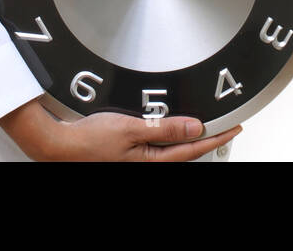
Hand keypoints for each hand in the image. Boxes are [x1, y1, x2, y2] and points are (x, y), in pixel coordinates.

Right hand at [0, 97, 242, 161]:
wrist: (58, 145)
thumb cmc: (89, 139)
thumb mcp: (132, 128)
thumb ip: (166, 128)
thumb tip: (195, 128)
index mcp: (151, 161)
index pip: (193, 150)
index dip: (216, 138)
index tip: (234, 128)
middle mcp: (146, 164)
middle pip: (185, 154)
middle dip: (207, 141)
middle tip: (226, 128)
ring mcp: (137, 161)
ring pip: (172, 152)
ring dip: (189, 141)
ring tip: (205, 128)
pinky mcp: (128, 155)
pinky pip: (158, 149)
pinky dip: (171, 140)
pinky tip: (172, 131)